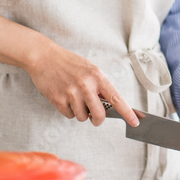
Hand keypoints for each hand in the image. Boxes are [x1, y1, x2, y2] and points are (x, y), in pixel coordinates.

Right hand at [24, 44, 139, 127]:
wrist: (44, 57)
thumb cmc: (69, 63)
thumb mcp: (90, 69)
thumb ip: (100, 85)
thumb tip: (110, 104)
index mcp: (97, 76)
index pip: (116, 98)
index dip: (127, 112)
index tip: (135, 122)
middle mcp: (86, 85)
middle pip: (99, 114)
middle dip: (98, 119)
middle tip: (94, 117)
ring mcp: (71, 93)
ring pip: (83, 117)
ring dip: (80, 113)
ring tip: (75, 99)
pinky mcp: (58, 100)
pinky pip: (69, 115)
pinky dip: (68, 111)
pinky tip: (64, 98)